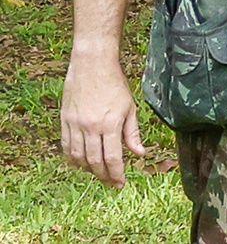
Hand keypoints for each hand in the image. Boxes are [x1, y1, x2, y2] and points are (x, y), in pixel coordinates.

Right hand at [60, 55, 145, 187]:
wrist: (92, 64)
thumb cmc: (115, 84)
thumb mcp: (130, 107)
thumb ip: (132, 132)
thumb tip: (139, 154)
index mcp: (109, 124)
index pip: (112, 158)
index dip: (116, 174)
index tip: (120, 183)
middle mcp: (90, 127)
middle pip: (94, 161)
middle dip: (103, 175)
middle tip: (111, 182)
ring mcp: (75, 124)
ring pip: (77, 157)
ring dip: (87, 169)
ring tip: (98, 173)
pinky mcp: (64, 120)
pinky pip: (65, 146)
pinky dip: (72, 158)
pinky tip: (80, 162)